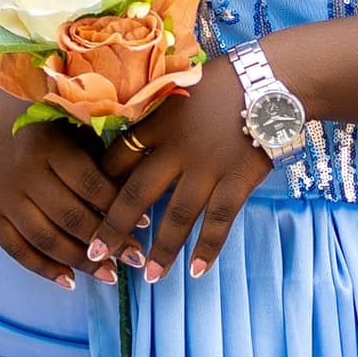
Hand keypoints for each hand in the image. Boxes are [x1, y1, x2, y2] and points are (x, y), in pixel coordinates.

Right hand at [0, 91, 121, 284]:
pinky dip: (44, 269)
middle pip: (71, 217)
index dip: (119, 207)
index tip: (145, 224)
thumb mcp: (64, 122)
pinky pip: (17, 250)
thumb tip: (134, 188)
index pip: (90, 184)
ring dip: (81, 262)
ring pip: (46, 239)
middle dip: (107, 241)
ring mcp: (3, 197)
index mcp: (47, 144)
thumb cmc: (33, 122)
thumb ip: (95, 151)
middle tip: (135, 257)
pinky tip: (69, 282)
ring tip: (109, 275)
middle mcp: (24, 173)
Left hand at [93, 63, 271, 278]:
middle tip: (96, 253)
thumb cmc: (223, 80)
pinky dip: (208, 248)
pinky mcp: (237, 181)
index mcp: (157, 123)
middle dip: (114, 226)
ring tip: (149, 276)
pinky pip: (219, 221)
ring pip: (177, 216)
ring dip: (162, 249)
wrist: (272, 79)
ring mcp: (208, 168)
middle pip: (137, 193)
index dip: (100, 184)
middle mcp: (176, 149)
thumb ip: (154, 112)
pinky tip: (196, 271)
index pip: (117, 158)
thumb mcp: (177, 87)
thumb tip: (125, 129)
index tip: (86, 205)